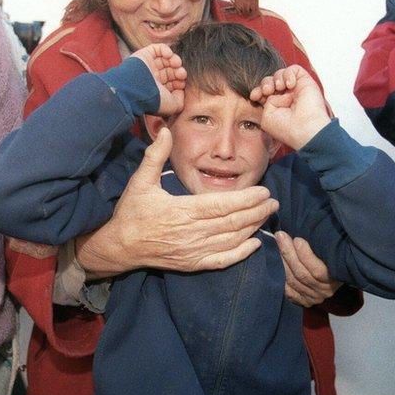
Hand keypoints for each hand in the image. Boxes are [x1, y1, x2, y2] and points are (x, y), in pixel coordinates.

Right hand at [76, 128, 278, 278]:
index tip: (263, 191)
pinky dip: (241, 253)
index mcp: (182, 210)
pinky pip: (222, 260)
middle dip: (257, 212)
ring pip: (231, 240)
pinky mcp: (192, 264)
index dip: (246, 199)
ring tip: (268, 215)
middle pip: (233, 222)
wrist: (119, 246)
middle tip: (274, 202)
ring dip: (253, 228)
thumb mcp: (140, 180)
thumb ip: (155, 155)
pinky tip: (255, 244)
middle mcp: (191, 233)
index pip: (222, 205)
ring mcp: (193, 251)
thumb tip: (164, 130)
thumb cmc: (131, 212)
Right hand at [130, 43, 186, 115]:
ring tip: (176, 63)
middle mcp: (153, 78)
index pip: (172, 82)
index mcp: (158, 90)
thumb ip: (181, 99)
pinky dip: (165, 49)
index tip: (181, 84)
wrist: (137, 91)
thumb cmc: (154, 100)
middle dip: (179, 71)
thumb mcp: (173, 106)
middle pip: (171, 70)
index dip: (180, 81)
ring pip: (166, 59)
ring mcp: (148, 66)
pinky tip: (168, 55)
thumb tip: (181, 89)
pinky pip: (157, 48)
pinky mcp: (144, 55)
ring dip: (174, 59)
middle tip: (182, 74)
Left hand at [249, 65, 329, 149]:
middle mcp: (286, 98)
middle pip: (270, 81)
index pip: (263, 93)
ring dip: (276, 79)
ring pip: (280, 74)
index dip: (257, 91)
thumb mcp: (266, 117)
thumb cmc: (286, 127)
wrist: (305, 128)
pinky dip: (288, 74)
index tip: (254, 96)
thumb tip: (276, 90)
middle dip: (265, 84)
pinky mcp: (306, 82)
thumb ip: (266, 101)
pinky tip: (290, 85)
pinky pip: (294, 69)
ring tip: (279, 88)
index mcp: (276, 107)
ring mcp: (296, 90)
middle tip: (267, 91)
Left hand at [276, 231, 341, 306]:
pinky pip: (288, 292)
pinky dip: (280, 278)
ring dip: (282, 263)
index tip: (297, 239)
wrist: (334, 272)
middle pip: (302, 275)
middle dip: (289, 254)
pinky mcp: (304, 301)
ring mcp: (314, 297)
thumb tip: (305, 225)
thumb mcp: (330, 249)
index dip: (306, 255)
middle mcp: (324, 290)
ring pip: (292, 282)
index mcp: (335, 278)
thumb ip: (320, 243)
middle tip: (280, 236)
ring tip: (276, 246)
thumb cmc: (330, 254)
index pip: (318, 270)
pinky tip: (275, 264)